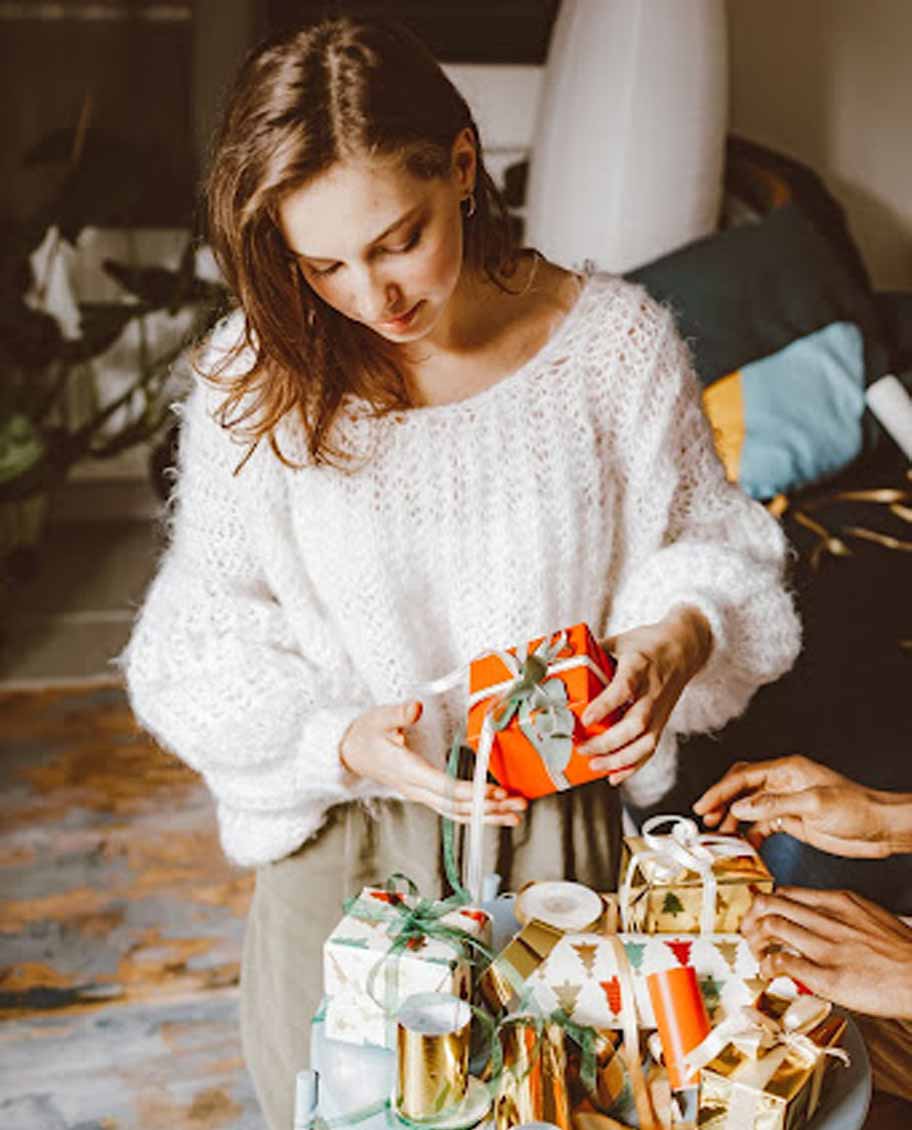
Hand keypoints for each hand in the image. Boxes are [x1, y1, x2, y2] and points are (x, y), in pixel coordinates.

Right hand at [340, 700, 526, 825]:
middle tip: (516, 804)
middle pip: (456, 806)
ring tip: (514, 814)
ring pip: (456, 813)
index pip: (443, 787)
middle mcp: (415, 788)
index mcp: (407, 771)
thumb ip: (398, 714)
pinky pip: (453, 809)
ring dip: (487, 816)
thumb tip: (415, 708)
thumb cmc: (366, 734)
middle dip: (488, 808)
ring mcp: (421, 794)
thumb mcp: (379, 718)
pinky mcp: (426, 793)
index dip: (470, 792)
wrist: (350, 750)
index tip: (493, 791)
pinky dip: (476, 813)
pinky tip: (494, 811)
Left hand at [578, 605, 711, 786]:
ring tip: (594, 765)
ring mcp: (660, 709)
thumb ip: (593, 654)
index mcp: (639, 666)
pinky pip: (650, 748)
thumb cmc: (649, 643)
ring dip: (619, 759)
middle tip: (583, 749)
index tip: (585, 720)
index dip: (604, 706)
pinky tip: (614, 776)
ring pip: (646, 742)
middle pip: (636, 724)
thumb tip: (563, 666)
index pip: (623, 689)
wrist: (685, 647)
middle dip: (608, 742)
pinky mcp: (663, 721)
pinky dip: (633, 766)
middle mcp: (652, 691)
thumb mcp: (620, 641)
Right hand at [693, 755, 907, 857]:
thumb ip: (775, 804)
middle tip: (706, 822)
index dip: (719, 790)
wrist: (880, 829)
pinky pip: (761, 825)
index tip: (703, 806)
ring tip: (720, 839)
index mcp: (787, 770)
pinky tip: (742, 847)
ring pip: (748, 808)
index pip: (743, 776)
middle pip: (740, 789)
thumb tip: (741, 808)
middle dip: (720, 803)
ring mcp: (785, 802)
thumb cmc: (857, 808)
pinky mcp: (791, 821)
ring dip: (733, 822)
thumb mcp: (815, 804)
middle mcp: (782, 783)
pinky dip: (749, 836)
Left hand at [742, 886, 911, 1018]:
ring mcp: (827, 946)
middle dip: (751, 917)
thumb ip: (840, 913)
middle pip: (771, 903)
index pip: (787, 892)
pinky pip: (784, 963)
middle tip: (747, 931)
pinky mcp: (828, 976)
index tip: (758, 913)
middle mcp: (829, 918)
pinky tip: (767, 972)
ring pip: (773, 927)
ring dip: (755, 940)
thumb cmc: (901, 952)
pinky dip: (768, 966)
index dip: (765, 902)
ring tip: (755, 952)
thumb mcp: (869, 915)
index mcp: (839, 901)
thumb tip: (816, 917)